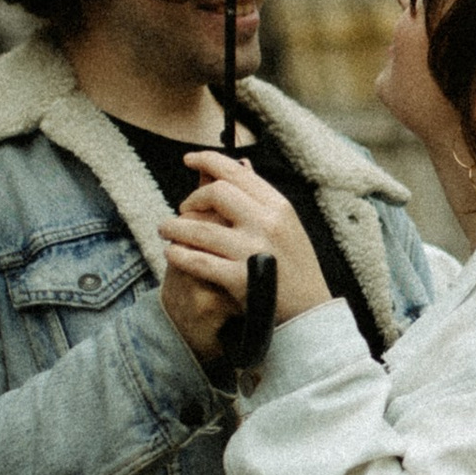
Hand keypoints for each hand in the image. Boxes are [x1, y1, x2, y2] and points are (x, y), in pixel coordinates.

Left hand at [158, 155, 329, 366]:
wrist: (310, 314)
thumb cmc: (296, 269)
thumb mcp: (287, 225)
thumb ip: (261, 197)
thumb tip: (240, 163)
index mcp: (279, 207)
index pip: (237, 173)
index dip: (208, 160)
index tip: (190, 160)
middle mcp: (267, 224)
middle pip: (216, 193)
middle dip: (192, 199)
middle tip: (183, 210)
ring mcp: (253, 250)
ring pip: (200, 228)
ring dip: (175, 227)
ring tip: (165, 230)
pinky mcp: (240, 278)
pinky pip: (198, 260)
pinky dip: (179, 255)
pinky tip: (172, 254)